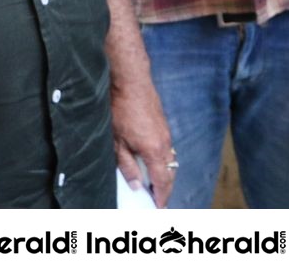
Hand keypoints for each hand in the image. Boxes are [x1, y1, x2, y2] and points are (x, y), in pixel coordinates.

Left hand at [110, 74, 175, 207]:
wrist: (131, 81)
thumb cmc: (121, 110)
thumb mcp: (117, 143)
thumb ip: (127, 167)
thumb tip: (136, 185)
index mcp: (155, 151)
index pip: (163, 181)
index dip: (162, 196)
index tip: (159, 207)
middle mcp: (165, 143)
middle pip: (170, 173)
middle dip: (165, 188)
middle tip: (158, 200)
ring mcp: (166, 132)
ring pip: (170, 160)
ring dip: (164, 173)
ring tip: (154, 184)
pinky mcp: (163, 124)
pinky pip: (167, 148)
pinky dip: (162, 160)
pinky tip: (151, 161)